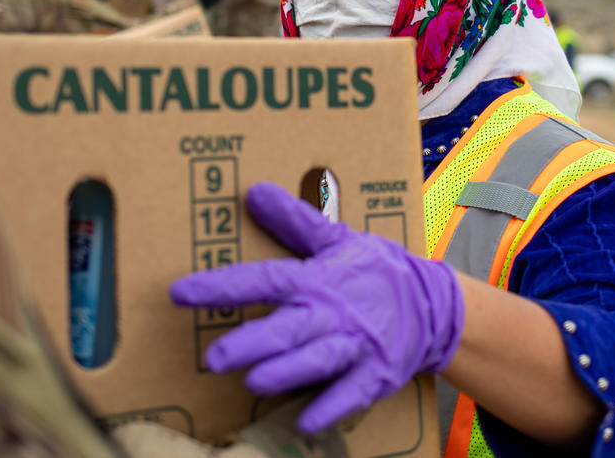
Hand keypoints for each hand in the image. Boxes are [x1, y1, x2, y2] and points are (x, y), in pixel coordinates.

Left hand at [170, 182, 463, 433]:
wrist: (433, 303)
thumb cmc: (376, 270)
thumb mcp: (338, 238)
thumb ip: (295, 221)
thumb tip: (253, 191)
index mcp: (318, 279)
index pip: (266, 279)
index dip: (223, 286)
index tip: (180, 292)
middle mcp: (334, 313)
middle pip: (290, 327)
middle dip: (253, 342)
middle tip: (215, 356)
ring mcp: (357, 345)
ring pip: (318, 360)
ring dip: (286, 372)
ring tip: (253, 382)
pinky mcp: (376, 373)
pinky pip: (352, 393)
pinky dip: (330, 407)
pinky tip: (304, 423)